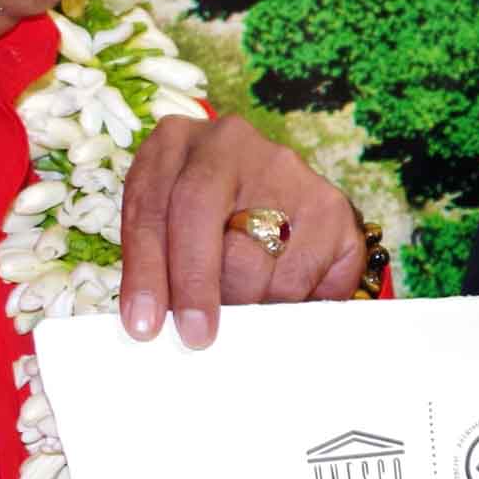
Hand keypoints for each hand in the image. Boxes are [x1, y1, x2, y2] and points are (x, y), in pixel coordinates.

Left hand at [118, 116, 365, 347]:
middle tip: (198, 336)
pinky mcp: (333, 206)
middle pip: (212, 232)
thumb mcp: (157, 223)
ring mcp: (289, 171)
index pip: (156, 209)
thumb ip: (153, 260)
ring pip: (265, 266)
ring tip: (243, 304)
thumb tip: (156, 325)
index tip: (145, 326)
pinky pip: (311, 279)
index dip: (149, 274)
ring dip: (250, 303)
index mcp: (174, 143)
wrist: (260, 190)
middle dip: (204, 295)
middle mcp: (232, 143)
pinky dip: (292, 303)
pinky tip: (281, 296)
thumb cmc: (190, 216)